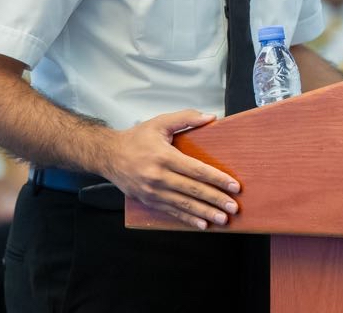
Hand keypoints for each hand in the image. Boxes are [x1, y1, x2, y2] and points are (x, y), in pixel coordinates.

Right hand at [101, 110, 239, 229]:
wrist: (108, 155)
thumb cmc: (136, 138)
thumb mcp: (160, 123)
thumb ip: (186, 118)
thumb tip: (210, 117)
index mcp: (164, 157)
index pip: (196, 170)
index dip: (217, 179)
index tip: (234, 186)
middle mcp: (158, 176)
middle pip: (193, 190)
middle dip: (216, 199)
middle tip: (234, 207)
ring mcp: (152, 191)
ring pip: (184, 204)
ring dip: (205, 213)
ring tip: (223, 220)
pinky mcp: (148, 200)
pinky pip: (171, 211)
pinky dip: (188, 219)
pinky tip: (202, 224)